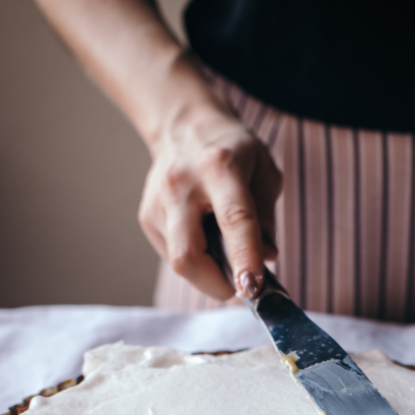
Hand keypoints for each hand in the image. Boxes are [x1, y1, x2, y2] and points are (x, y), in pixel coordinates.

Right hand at [138, 105, 282, 300]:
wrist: (186, 125)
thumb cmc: (234, 151)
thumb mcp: (265, 174)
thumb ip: (267, 220)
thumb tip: (265, 260)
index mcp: (219, 167)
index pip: (233, 221)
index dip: (244, 259)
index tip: (253, 289)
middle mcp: (181, 184)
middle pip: (189, 256)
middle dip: (216, 285)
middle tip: (241, 288)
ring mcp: (158, 202)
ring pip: (178, 262)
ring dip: (207, 275)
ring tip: (226, 260)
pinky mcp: (147, 216)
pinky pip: (172, 255)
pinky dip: (196, 261)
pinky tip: (206, 240)